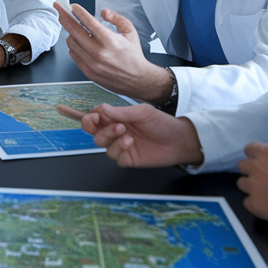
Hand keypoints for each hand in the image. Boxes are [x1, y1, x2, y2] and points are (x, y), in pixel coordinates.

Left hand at [55, 2, 173, 101]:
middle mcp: (99, 52)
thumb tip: (104, 12)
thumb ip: (117, 19)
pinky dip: (74, 47)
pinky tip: (80, 43)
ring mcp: (92, 64)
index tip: (72, 6)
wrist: (137, 80)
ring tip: (77, 30)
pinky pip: (73, 55)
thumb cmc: (133, 56)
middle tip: (58, 9)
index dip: (78, 11)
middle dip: (64, 17)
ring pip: (71, 43)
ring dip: (71, 34)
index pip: (88, 22)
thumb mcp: (130, 32)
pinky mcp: (87, 72)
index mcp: (110, 41)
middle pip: (73, 30)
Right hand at [55, 102, 203, 167]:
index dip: (90, 116)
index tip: (93, 115)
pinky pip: (114, 155)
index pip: (95, 117)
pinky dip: (119, 148)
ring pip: (100, 143)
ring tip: (124, 131)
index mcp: (116, 117)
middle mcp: (115, 131)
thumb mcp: (142, 112)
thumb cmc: (162, 123)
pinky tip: (130, 142)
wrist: (178, 140)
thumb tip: (101, 109)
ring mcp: (119, 145)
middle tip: (103, 122)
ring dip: (109, 135)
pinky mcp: (126, 158)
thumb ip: (121, 112)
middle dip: (93, 126)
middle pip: (92, 131)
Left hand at [236, 142, 267, 227]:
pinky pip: (247, 202)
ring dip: (252, 188)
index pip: (249, 149)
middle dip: (252, 172)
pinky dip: (256, 204)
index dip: (254, 157)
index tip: (260, 162)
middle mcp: (256, 168)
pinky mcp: (254, 204)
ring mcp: (253, 187)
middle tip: (264, 180)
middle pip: (242, 166)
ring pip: (241, 184)